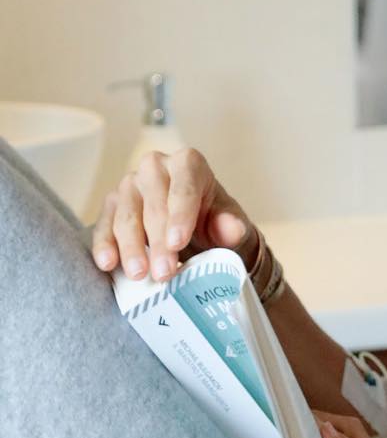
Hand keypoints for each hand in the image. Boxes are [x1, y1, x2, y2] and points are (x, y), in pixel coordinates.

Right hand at [89, 145, 260, 284]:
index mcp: (188, 162)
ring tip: (139, 275)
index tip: (178, 243)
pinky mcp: (111, 204)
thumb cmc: (210, 218)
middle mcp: (155, 166)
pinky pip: (104, 225)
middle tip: (164, 273)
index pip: (184, 189)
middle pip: (154, 206)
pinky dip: (104, 245)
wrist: (191, 225)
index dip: (180, 216)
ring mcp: (129, 184)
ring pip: (127, 217)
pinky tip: (108, 264)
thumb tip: (231, 229)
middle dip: (159, 242)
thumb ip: (230, 224)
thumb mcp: (226, 221)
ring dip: (132, 248)